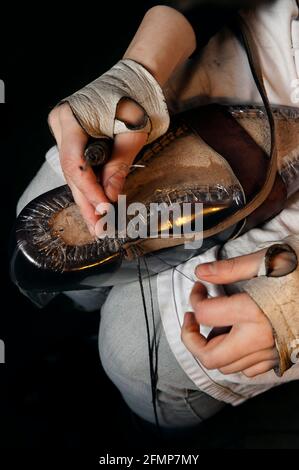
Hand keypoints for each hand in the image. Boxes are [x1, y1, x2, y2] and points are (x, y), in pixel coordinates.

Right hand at [48, 100, 146, 234]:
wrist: (133, 83)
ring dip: (88, 199)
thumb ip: (119, 167)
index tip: (106, 209)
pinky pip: (79, 168)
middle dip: (87, 203)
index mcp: (72, 119)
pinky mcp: (74, 140)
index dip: (90, 191)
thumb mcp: (131, 135)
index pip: (75, 164)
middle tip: (98, 229)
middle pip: (71, 174)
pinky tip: (97, 207)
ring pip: (74, 175)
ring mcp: (65, 134)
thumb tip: (111, 199)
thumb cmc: (134, 101)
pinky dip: (90, 187)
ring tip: (98, 225)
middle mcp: (62, 127)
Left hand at [181, 248, 277, 376]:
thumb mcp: (269, 260)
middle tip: (191, 318)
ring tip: (214, 324)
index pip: (205, 315)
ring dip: (212, 347)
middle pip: (210, 357)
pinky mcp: (283, 357)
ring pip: (228, 367)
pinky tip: (236, 335)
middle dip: (191, 339)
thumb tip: (201, 272)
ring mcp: (273, 352)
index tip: (199, 287)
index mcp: (253, 312)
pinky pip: (249, 369)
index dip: (194, 299)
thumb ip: (230, 268)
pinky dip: (234, 356)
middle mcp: (260, 339)